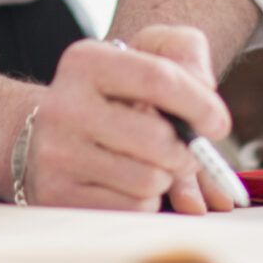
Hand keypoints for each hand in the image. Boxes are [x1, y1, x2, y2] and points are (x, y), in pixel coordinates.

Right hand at [20, 27, 235, 213]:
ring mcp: (56, 154)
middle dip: (186, 151)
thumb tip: (207, 98)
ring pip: (149, 180)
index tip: (218, 123)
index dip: (201, 104)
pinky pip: (132, 209)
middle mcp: (63, 105)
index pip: (158, 78)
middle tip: (185, 151)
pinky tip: (127, 184)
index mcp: (85, 61)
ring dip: (164, 178)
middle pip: (158, 139)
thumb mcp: (143, 54)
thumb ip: (185, 54)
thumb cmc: (113, 95)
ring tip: (150, 164)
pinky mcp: (57, 196)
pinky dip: (145, 201)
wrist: (43, 135)